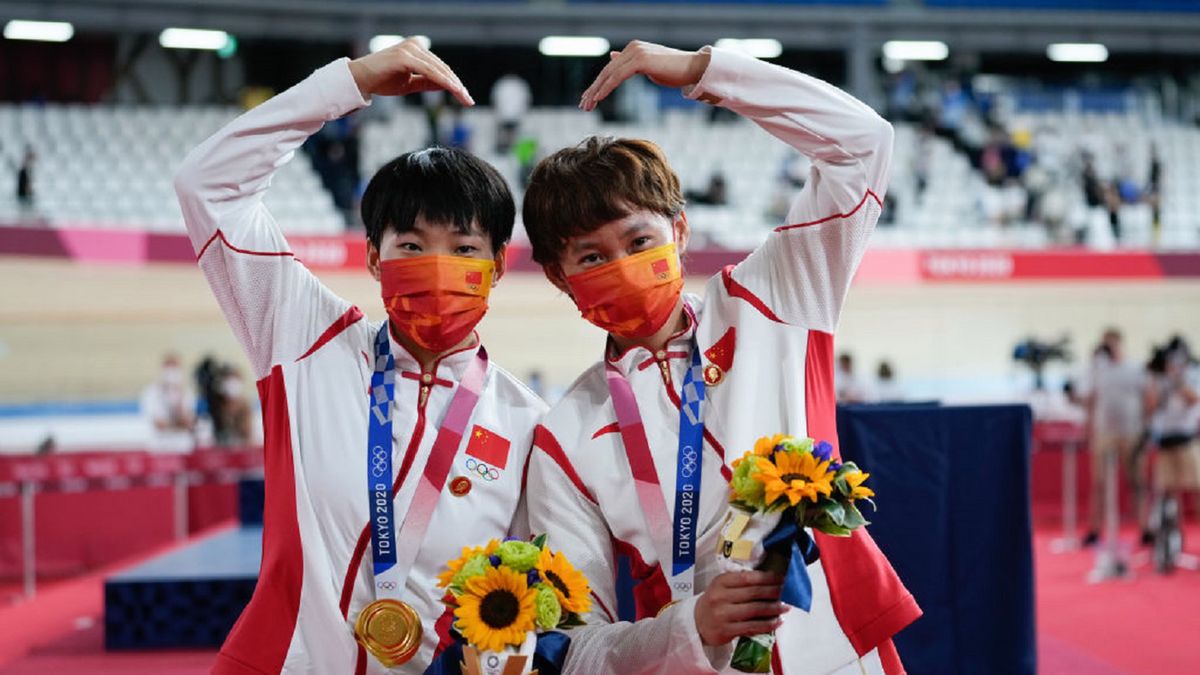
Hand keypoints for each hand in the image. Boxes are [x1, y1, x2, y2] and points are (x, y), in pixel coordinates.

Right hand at [348, 39, 473, 104]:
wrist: (360, 79)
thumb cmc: (382, 81)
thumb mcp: (409, 83)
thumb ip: (427, 83)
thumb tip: (447, 85)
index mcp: (417, 50)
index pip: (440, 68)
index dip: (454, 82)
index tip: (465, 97)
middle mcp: (415, 45)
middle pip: (442, 68)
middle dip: (457, 85)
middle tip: (469, 100)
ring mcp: (410, 49)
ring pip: (438, 69)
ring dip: (453, 84)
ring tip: (464, 97)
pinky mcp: (405, 57)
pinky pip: (429, 70)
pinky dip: (442, 80)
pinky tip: (452, 89)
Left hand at [580, 41, 709, 111]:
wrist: (694, 68)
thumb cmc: (674, 71)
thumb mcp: (647, 68)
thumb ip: (629, 64)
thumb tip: (613, 58)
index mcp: (633, 49)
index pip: (610, 69)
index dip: (598, 84)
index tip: (588, 99)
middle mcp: (632, 48)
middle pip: (607, 71)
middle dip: (593, 89)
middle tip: (583, 105)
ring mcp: (636, 52)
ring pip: (609, 74)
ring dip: (596, 91)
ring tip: (588, 106)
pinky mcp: (641, 60)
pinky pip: (618, 76)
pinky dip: (606, 88)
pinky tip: (598, 98)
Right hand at [693, 571, 788, 645]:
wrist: (697, 623)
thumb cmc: (715, 601)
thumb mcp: (722, 586)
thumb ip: (740, 582)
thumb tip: (770, 580)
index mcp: (721, 582)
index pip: (748, 577)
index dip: (767, 577)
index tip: (782, 577)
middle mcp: (721, 596)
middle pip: (753, 593)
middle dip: (774, 592)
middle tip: (788, 591)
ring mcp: (723, 614)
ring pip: (755, 610)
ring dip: (773, 608)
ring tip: (786, 607)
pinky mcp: (727, 630)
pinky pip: (752, 627)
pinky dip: (767, 625)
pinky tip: (777, 622)